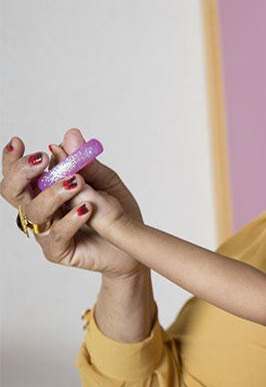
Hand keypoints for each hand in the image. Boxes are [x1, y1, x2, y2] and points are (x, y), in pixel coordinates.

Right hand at [1, 129, 144, 276]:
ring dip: (53, 193)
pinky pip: (56, 235)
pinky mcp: (58, 251)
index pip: (19, 174)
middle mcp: (40, 209)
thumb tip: (71, 135)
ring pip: (34, 211)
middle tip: (43, 160)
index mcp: (45, 190)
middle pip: (12, 192)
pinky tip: (87, 208)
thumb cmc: (116, 211)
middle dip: (22, 173)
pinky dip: (71, 219)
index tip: (19, 141)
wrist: (133, 244)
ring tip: (77, 182)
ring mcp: (46, 232)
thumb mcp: (105, 181)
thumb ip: (86, 162)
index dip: (12, 159)